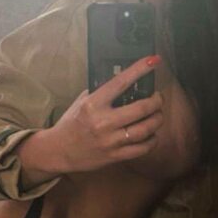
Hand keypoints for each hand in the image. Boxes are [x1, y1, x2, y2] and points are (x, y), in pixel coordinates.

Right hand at [32, 56, 164, 173]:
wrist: (59, 151)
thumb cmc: (71, 123)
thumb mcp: (83, 101)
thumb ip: (103, 92)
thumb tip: (126, 80)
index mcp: (94, 104)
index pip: (122, 82)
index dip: (140, 69)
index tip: (154, 61)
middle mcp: (103, 122)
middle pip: (142, 108)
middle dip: (156, 101)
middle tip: (158, 98)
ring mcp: (110, 141)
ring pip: (146, 129)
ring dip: (157, 120)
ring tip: (157, 115)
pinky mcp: (114, 156)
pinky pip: (142, 149)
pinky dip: (152, 140)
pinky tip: (152, 135)